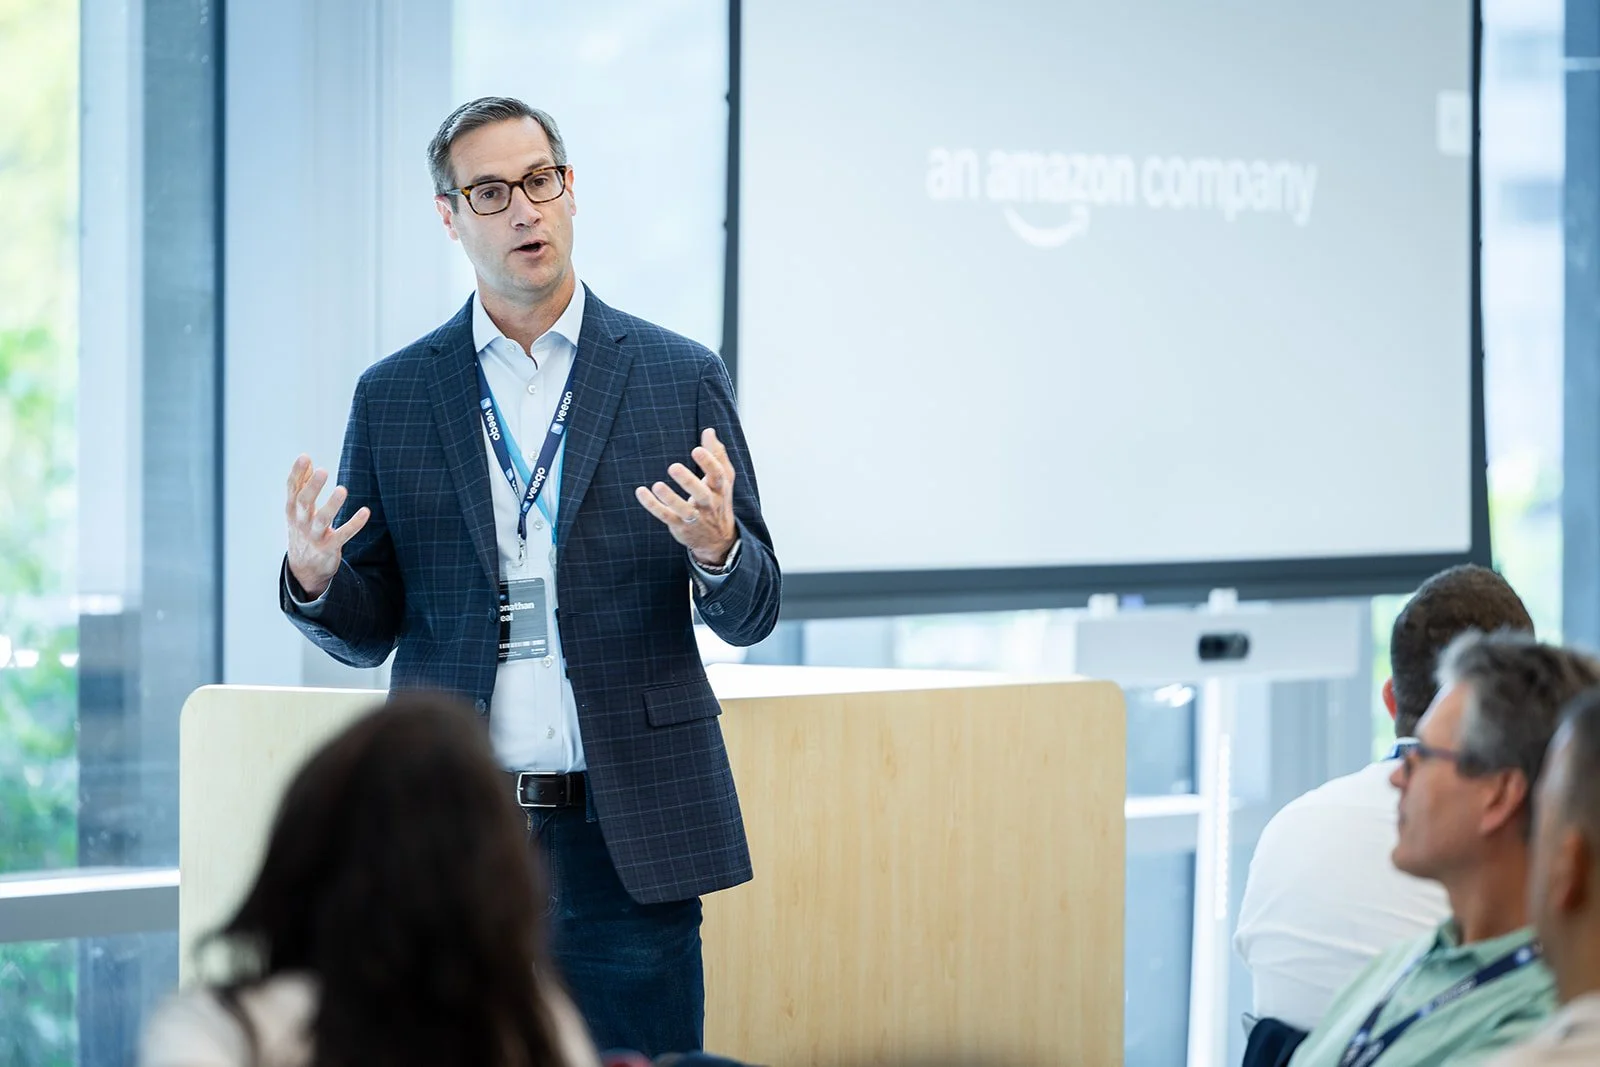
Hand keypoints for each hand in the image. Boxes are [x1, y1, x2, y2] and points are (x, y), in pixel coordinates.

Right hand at [285, 454, 369, 597]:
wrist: (303, 568)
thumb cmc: (302, 530)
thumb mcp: (297, 509)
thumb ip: (301, 485)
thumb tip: (307, 461)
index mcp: (292, 510)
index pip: (292, 489)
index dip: (297, 473)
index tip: (305, 457)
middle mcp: (300, 522)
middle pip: (304, 502)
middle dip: (312, 487)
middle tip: (323, 471)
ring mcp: (314, 536)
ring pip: (322, 520)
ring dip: (332, 505)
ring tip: (342, 490)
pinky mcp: (328, 547)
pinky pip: (342, 535)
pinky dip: (354, 524)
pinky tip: (366, 512)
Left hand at [634, 428, 736, 565]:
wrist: (718, 539)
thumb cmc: (718, 500)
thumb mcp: (723, 479)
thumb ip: (717, 454)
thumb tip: (709, 431)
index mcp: (719, 489)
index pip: (718, 475)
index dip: (708, 463)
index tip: (697, 449)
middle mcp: (709, 504)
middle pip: (702, 494)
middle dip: (688, 481)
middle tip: (673, 467)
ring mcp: (695, 517)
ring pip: (683, 509)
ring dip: (670, 498)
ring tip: (657, 485)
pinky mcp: (680, 526)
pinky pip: (666, 516)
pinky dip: (653, 505)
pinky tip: (641, 492)